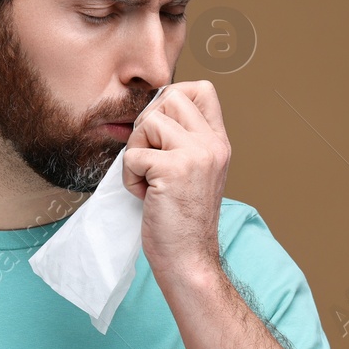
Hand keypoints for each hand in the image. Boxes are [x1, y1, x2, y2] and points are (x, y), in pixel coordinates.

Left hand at [121, 80, 229, 280]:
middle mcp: (212, 144)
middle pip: (169, 97)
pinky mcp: (173, 169)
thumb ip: (182, 142)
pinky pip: (133, 154)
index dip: (171, 98)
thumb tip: (150, 113)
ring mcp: (196, 154)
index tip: (160, 132)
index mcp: (218, 143)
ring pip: (148, 122)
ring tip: (148, 180)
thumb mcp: (193, 173)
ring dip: (136, 152)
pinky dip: (130, 177)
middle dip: (147, 125)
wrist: (188, 259)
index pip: (202, 89)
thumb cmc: (181, 221)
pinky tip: (146, 196)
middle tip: (149, 158)